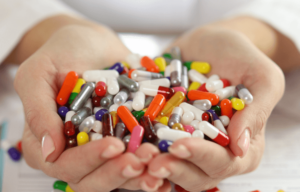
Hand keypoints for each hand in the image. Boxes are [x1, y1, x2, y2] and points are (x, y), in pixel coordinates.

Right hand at [15, 24, 167, 190]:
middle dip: (119, 171)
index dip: (89, 160)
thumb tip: (49, 151)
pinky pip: (136, 157)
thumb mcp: (38, 74)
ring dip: (140, 173)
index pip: (64, 164)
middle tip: (144, 157)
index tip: (114, 145)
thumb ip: (38, 111)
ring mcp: (101, 147)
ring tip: (159, 158)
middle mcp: (74, 151)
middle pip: (93, 179)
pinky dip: (152, 164)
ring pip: (118, 174)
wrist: (92, 43)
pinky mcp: (124, 140)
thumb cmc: (61, 52)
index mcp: (47, 141)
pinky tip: (168, 163)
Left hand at [147, 25, 284, 190]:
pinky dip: (138, 148)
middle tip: (152, 162)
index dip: (201, 157)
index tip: (180, 146)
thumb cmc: (241, 56)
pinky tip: (124, 144)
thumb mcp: (262, 77)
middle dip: (173, 169)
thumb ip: (256, 110)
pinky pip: (151, 145)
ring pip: (171, 166)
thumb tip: (241, 148)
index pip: (223, 161)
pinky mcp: (165, 131)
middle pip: (195, 174)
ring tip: (135, 158)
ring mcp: (187, 142)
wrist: (211, 42)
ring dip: (152, 166)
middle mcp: (212, 150)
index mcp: (240, 145)